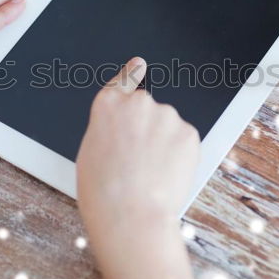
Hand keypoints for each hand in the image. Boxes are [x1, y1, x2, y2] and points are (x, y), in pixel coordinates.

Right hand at [76, 57, 199, 278]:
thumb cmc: (104, 192)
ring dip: (164, 144)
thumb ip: (108, 130)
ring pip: (168, 128)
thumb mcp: (90, 152)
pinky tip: (166, 174)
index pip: (123, 80)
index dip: (132, 73)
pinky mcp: (188, 133)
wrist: (130, 214)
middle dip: (148, 130)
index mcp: (107, 106)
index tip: (140, 65)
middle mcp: (138, 103)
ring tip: (150, 174)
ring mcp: (166, 116)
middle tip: (139, 161)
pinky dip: (179, 156)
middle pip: (148, 110)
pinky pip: (184, 141)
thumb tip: (122, 130)